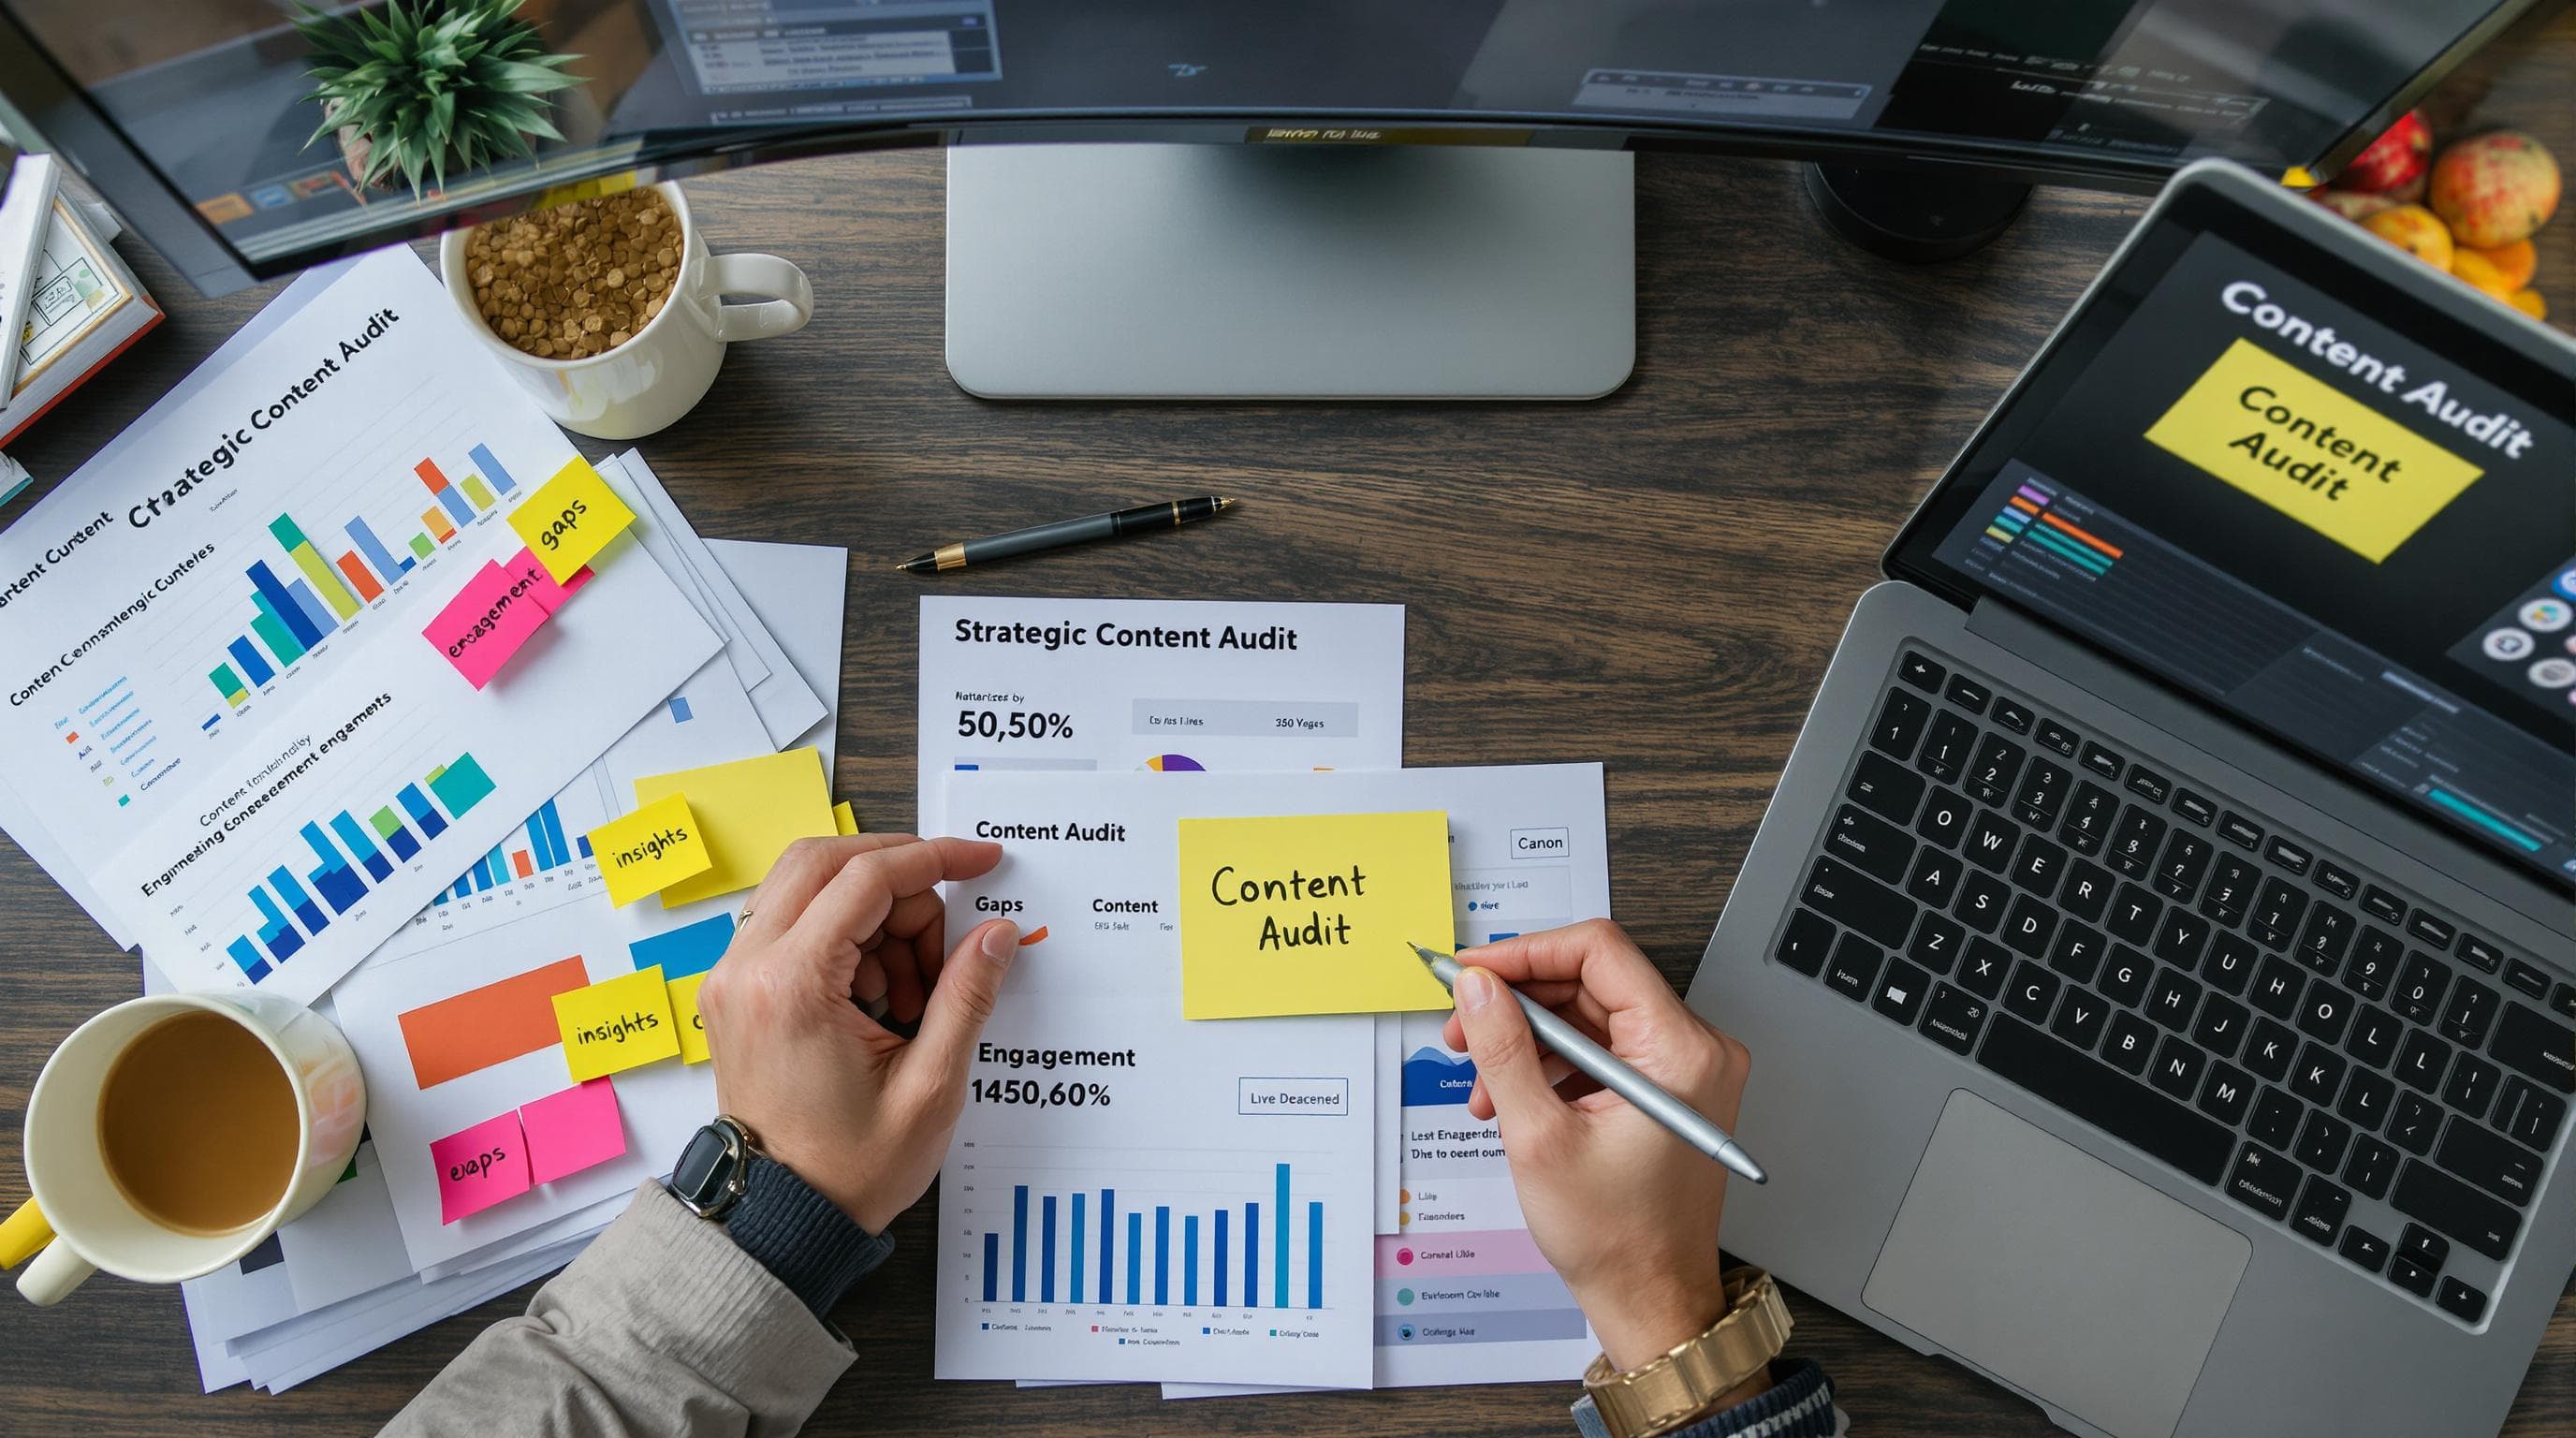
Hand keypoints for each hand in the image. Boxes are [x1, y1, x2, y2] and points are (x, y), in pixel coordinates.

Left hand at [697, 834, 1017, 1232]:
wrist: (782, 1218)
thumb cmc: (846, 1168)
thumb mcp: (929, 1087)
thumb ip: (966, 997)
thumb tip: (997, 932)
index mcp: (791, 987)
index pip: (866, 878)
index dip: (934, 859)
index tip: (982, 861)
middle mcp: (747, 969)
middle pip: (826, 861)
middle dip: (900, 878)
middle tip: (947, 934)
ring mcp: (733, 977)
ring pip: (806, 885)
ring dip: (872, 909)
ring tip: (913, 987)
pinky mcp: (737, 990)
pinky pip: (793, 922)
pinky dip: (844, 933)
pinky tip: (880, 993)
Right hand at [1441, 920, 1751, 1373]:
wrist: (1651, 1300)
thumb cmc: (1616, 1238)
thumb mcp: (1538, 1136)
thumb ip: (1502, 1048)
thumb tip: (1477, 985)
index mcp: (1680, 1049)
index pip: (1599, 951)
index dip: (1526, 953)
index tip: (1474, 971)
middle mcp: (1695, 1049)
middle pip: (1592, 982)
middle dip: (1518, 1003)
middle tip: (1462, 1025)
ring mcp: (1685, 1070)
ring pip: (1591, 1017)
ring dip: (1528, 1040)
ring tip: (1482, 1081)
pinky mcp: (1668, 1090)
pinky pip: (1602, 1050)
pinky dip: (1553, 1066)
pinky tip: (1513, 1099)